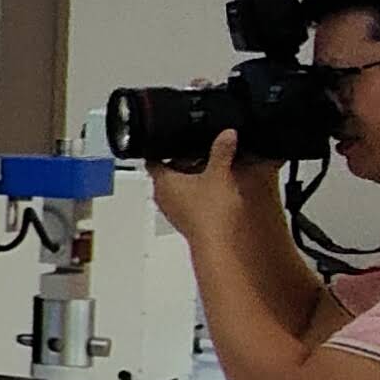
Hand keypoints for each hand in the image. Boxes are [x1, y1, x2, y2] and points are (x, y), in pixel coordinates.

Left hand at [146, 125, 276, 240]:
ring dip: (192, 176)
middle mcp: (164, 197)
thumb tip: (226, 135)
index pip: (153, 158)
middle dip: (182, 158)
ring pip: (179, 186)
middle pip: (168, 171)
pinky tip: (215, 187)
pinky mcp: (188, 220)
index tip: (169, 137)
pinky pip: (190, 199)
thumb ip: (222, 151)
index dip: (160, 145)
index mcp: (162, 182)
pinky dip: (199, 191)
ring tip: (211, 165)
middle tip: (198, 147)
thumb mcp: (219, 174)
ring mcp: (175, 210)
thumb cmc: (210, 214)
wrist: (221, 244)